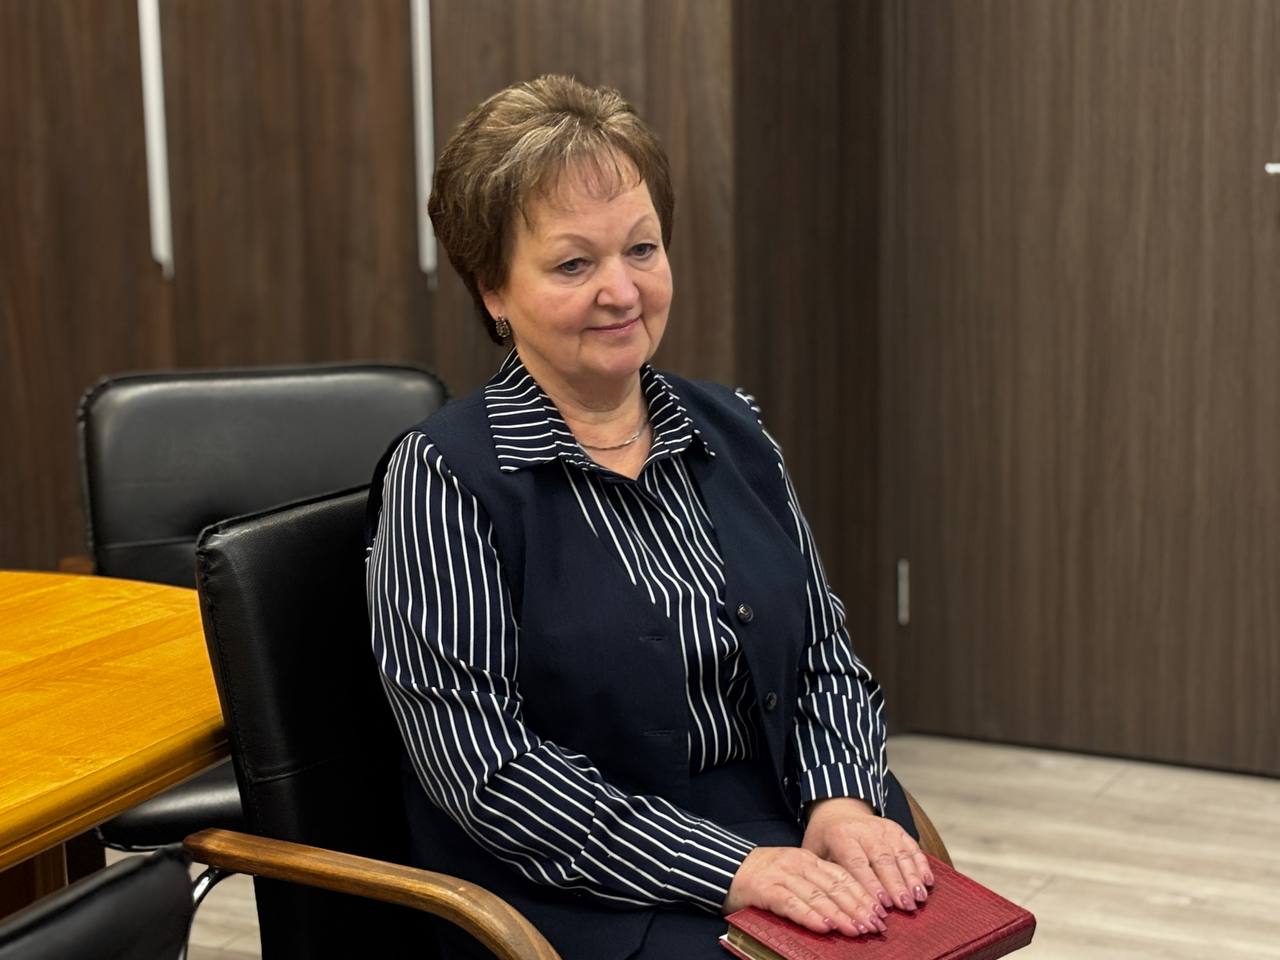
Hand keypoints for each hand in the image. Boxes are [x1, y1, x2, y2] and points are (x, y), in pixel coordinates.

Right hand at [723, 846, 887, 936]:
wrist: (727, 867)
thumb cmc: (764, 876)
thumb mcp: (795, 873)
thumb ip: (817, 885)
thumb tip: (848, 908)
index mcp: (808, 859)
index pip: (842, 876)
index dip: (863, 894)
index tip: (880, 912)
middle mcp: (798, 864)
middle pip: (834, 886)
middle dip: (857, 907)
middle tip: (874, 925)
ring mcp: (782, 875)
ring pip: (817, 895)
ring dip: (839, 914)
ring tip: (857, 930)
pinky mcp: (765, 889)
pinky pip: (792, 903)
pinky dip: (810, 916)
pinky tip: (824, 927)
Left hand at [802, 797, 933, 913]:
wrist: (837, 811)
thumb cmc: (825, 840)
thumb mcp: (815, 853)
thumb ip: (826, 874)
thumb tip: (834, 906)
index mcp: (840, 836)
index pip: (857, 863)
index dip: (871, 884)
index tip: (882, 905)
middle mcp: (864, 829)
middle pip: (882, 858)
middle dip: (896, 885)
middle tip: (906, 907)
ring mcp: (882, 827)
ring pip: (900, 853)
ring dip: (912, 877)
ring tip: (919, 899)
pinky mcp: (896, 828)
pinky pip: (911, 846)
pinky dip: (921, 864)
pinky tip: (928, 882)